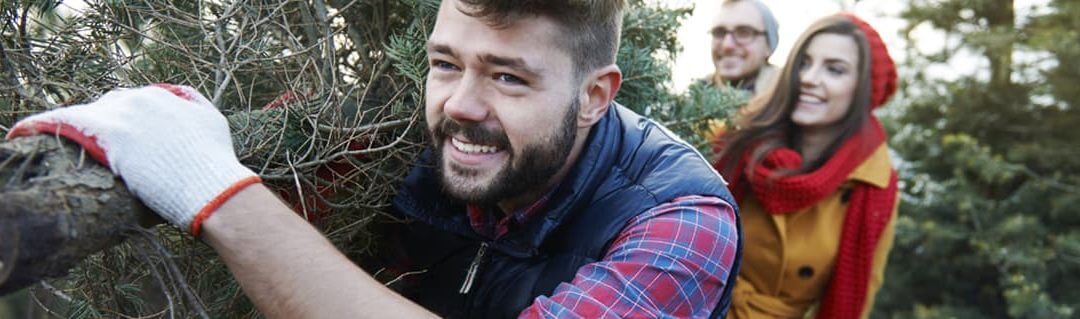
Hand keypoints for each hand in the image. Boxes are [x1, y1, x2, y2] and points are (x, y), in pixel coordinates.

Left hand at [6, 84, 260, 235]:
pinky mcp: (107, 134)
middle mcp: (140, 99)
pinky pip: (64, 122)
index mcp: (163, 96)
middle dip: (104, 124)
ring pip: (86, 114)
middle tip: (100, 149)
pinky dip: (42, 125)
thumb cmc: (214, 163)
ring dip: (77, 129)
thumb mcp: (212, 122)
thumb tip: (179, 99)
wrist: (212, 188)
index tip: (121, 138)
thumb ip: (193, 104)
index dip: (124, 121)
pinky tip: (23, 133)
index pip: (131, 102)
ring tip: (64, 145)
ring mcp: (122, 115)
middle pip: (108, 106)